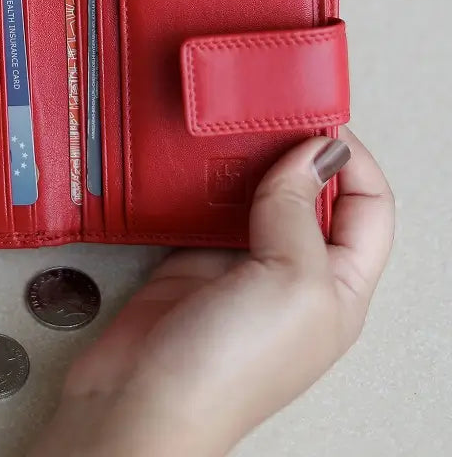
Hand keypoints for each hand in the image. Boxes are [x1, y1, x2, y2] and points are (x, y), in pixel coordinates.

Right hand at [31, 129, 393, 456]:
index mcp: (338, 286)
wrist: (143, 400)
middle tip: (269, 111)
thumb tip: (313, 153)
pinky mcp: (190, 261)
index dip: (351, 159)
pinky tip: (192, 160)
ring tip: (230, 127)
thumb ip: (299, 211)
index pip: (368, 207)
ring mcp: (239, 267)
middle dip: (295, 151)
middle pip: (310, 195)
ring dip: (245, 161)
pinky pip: (202, 207)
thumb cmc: (230, 367)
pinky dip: (199, 180)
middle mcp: (293, 274)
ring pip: (253, 196)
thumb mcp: (290, 282)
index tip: (316, 117)